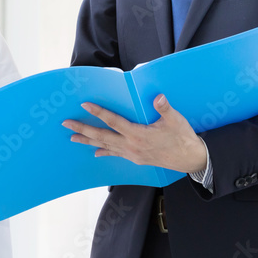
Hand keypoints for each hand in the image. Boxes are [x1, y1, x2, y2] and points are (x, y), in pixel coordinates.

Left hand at [61, 94, 206, 173]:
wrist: (191, 160)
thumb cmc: (183, 138)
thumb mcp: (176, 120)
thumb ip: (164, 108)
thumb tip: (158, 97)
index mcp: (138, 135)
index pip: (113, 121)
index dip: (98, 112)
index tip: (85, 105)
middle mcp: (131, 146)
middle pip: (101, 136)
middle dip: (82, 130)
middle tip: (66, 124)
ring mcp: (132, 154)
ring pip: (105, 146)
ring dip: (88, 141)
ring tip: (72, 138)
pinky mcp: (136, 158)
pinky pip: (115, 154)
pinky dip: (104, 152)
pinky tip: (95, 152)